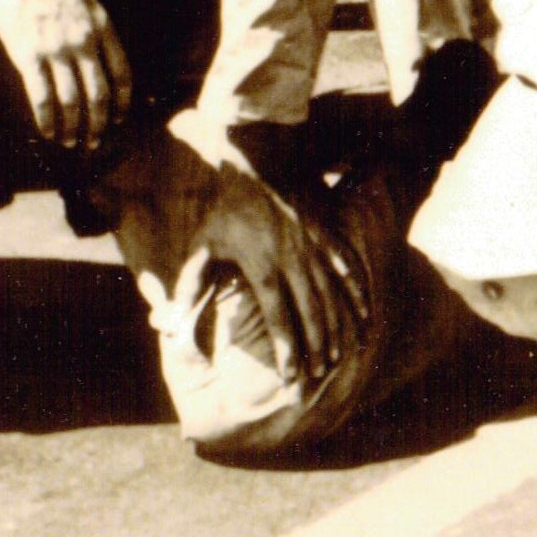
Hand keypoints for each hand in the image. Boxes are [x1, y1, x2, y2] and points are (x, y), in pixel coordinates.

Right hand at [0, 0, 131, 151]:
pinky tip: (47, 131)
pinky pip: (41, 97)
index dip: (122, 103)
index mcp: (102, 27)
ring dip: (73, 128)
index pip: (122, 74)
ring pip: (71, 101)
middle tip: (93, 143)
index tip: (117, 120)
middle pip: (99, 95)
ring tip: (70, 143)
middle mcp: (83, 42)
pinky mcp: (27, 55)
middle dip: (98, 125)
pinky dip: (47, 120)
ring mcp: (55, 50)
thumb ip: (96, 28)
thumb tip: (103, 57)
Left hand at [198, 166, 366, 389]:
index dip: (287, 349)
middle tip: (318, 377)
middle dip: (316, 348)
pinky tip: (366, 316)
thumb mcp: (203, 243)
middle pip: (311, 312)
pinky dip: (358, 293)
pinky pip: (348, 268)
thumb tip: (170, 323)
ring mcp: (314, 246)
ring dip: (338, 328)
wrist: (258, 159)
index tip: (292, 376)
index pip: (279, 317)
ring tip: (340, 358)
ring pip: (332, 295)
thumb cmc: (226, 206)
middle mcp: (294, 259)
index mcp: (263, 265)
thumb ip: (190, 284)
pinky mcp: (327, 234)